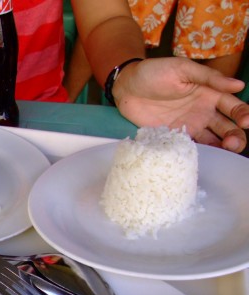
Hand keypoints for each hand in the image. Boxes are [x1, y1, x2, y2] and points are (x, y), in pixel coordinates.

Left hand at [113, 57, 248, 152]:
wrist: (126, 87)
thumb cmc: (154, 72)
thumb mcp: (182, 69)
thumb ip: (209, 78)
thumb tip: (239, 85)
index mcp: (209, 94)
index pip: (233, 106)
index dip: (243, 114)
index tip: (246, 122)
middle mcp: (203, 112)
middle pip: (227, 127)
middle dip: (236, 136)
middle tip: (233, 143)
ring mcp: (188, 126)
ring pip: (213, 140)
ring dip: (222, 147)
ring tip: (225, 151)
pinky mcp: (172, 137)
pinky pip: (190, 147)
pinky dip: (199, 153)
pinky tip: (204, 157)